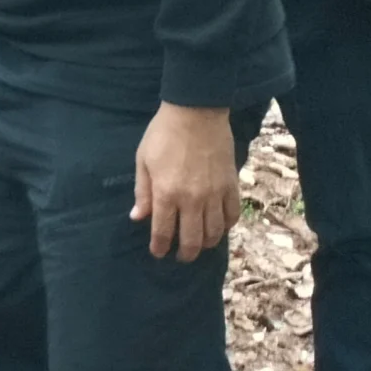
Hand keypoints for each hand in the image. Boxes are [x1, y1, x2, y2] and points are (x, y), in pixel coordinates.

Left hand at [132, 103, 238, 261]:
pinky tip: (219, 228)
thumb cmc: (163, 134)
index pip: (163, 230)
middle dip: (185, 253)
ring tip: (200, 245)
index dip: (160, 246)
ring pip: (214, 231)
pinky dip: (227, 226)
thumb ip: (142, 192)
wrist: (196, 113)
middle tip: (181, 257)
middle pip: (192, 238)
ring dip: (206, 243)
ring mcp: (215, 194)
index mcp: (166, 193)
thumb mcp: (143, 161)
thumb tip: (138, 217)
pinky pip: (233, 214)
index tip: (158, 253)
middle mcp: (192, 199)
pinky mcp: (232, 185)